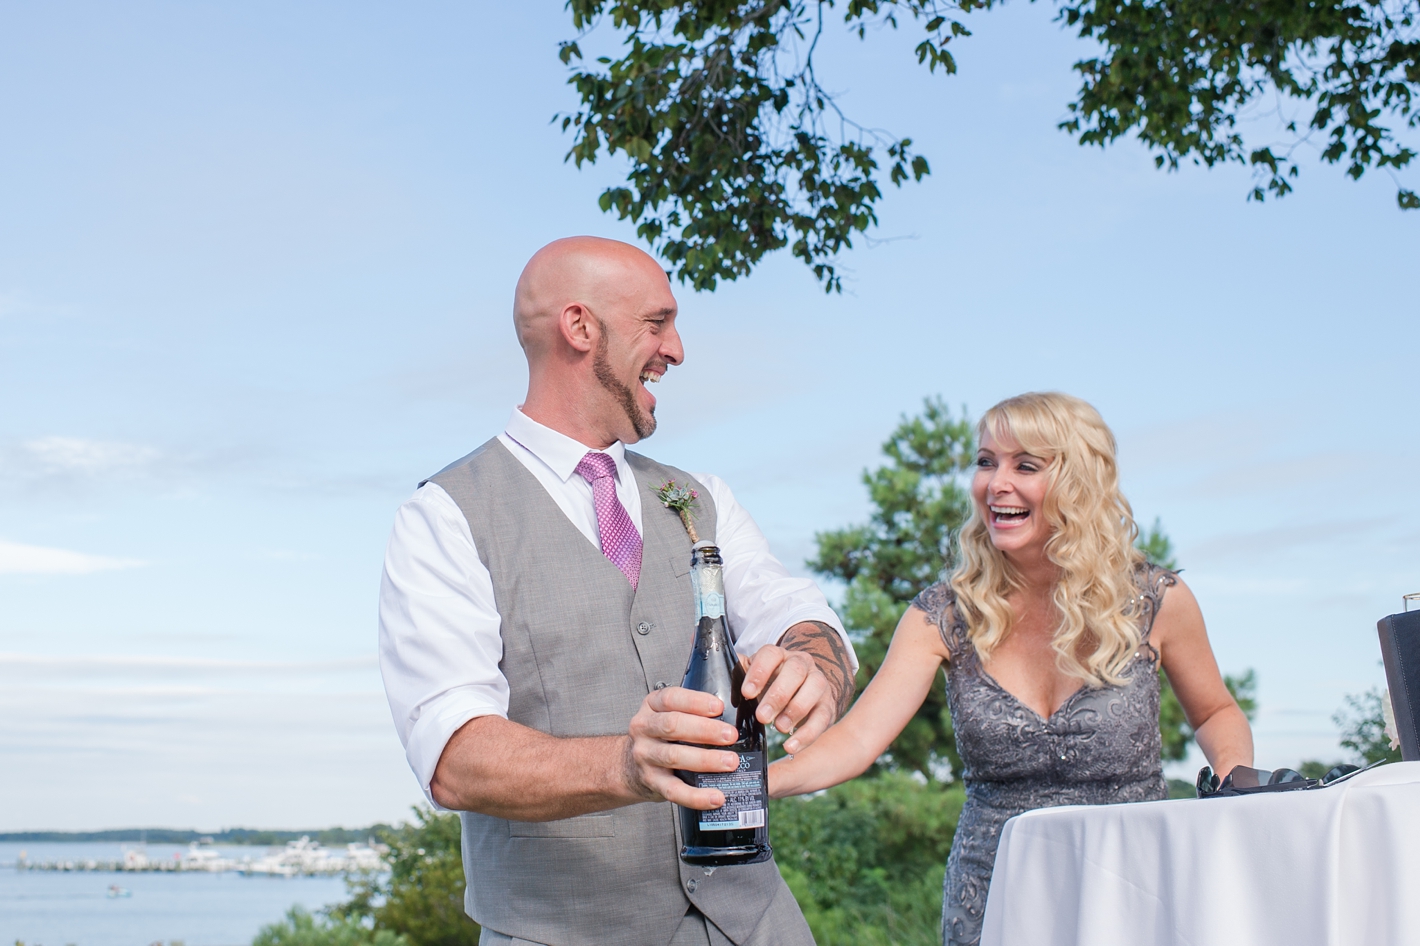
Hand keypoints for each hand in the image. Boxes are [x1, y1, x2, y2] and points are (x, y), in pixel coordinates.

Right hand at [624, 686, 740, 809]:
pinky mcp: (651, 782)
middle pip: (672, 726)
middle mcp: (644, 729)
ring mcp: (645, 756)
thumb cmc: (660, 736)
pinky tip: (715, 797)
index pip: (671, 699)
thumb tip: (735, 716)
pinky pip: (674, 790)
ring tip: (730, 762)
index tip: (719, 707)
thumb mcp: (668, 713)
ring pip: (674, 757)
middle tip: (731, 735)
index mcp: (652, 706)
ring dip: (706, 760)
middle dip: (705, 730)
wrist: (631, 765)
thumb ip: (692, 711)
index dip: (695, 701)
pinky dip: (696, 796)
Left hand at [740, 642, 837, 754]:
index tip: (746, 693)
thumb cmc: (772, 685)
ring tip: (779, 728)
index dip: (759, 672)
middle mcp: (802, 664)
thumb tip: (723, 679)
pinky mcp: (828, 705)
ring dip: (795, 710)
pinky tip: (791, 746)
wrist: (806, 690)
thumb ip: (741, 676)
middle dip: (778, 695)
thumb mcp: (756, 678)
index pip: (771, 654)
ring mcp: (818, 683)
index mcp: (780, 656)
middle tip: (762, 717)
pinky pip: (822, 717)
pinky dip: (807, 734)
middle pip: (795, 671)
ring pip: (814, 688)